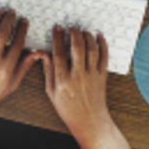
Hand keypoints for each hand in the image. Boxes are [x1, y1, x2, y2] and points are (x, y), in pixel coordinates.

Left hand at [0, 9, 35, 121]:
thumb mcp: (12, 84)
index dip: (21, 30)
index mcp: (6, 69)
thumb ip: (24, 66)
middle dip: (8, 20)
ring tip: (1, 11)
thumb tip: (38, 54)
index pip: (17, 44)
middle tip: (12, 12)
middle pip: (2, 34)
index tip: (24, 21)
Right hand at [42, 26, 117, 145]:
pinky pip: (104, 56)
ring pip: (92, 49)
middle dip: (74, 33)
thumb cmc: (69, 109)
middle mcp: (78, 76)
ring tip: (83, 31)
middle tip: (71, 27)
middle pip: (77, 47)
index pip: (59, 53)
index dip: (58, 38)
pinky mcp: (102, 76)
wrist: (89, 121)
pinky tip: (99, 36)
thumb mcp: (51, 92)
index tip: (57, 29)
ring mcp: (92, 75)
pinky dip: (103, 44)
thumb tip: (44, 54)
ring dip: (87, 36)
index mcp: (63, 80)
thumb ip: (48, 72)